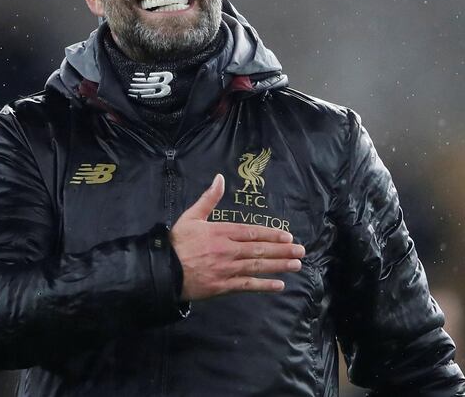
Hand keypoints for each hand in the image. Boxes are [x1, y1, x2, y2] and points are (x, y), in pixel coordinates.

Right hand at [169, 174, 304, 300]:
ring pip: (257, 266)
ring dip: (279, 266)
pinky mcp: (223, 286)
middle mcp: (227, 250)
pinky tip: (279, 285)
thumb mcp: (191, 216)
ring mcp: (226, 269)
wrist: (163, 270)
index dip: (272, 235)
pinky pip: (247, 285)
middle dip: (282, 250)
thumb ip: (208, 198)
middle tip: (301, 251)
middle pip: (259, 250)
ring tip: (296, 264)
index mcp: (221, 232)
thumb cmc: (177, 243)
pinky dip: (264, 285)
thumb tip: (219, 178)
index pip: (252, 233)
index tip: (288, 236)